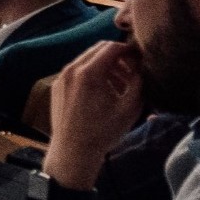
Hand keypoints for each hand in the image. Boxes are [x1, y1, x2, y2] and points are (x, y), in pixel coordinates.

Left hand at [42, 40, 145, 192]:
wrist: (73, 153)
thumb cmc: (103, 132)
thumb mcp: (130, 107)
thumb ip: (139, 80)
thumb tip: (141, 65)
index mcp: (88, 73)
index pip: (112, 47)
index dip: (129, 50)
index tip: (140, 59)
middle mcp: (71, 70)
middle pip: (99, 49)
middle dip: (118, 56)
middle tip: (132, 70)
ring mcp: (62, 78)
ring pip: (87, 60)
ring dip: (106, 66)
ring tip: (121, 83)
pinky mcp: (57, 87)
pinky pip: (77, 72)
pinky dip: (92, 74)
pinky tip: (104, 91)